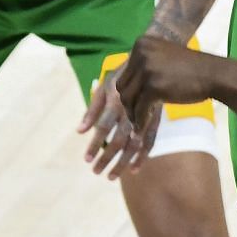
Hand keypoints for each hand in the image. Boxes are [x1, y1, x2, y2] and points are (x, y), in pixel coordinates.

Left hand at [79, 63, 163, 179]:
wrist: (155, 60)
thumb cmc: (125, 73)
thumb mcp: (107, 84)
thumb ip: (93, 108)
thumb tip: (79, 131)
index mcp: (115, 97)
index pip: (103, 126)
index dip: (94, 144)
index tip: (86, 159)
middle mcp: (131, 107)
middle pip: (118, 139)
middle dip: (106, 158)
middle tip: (95, 172)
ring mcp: (145, 114)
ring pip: (134, 144)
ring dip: (122, 162)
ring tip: (110, 176)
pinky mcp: (156, 118)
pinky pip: (150, 141)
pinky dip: (142, 156)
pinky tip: (134, 170)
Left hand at [116, 35, 233, 126]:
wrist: (213, 74)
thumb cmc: (190, 69)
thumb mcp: (162, 57)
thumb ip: (144, 66)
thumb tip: (124, 88)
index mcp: (141, 43)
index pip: (125, 73)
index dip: (129, 90)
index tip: (136, 103)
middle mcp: (141, 53)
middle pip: (122, 85)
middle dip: (128, 103)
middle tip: (136, 116)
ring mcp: (146, 69)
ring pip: (128, 98)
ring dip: (132, 114)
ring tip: (138, 123)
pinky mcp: (153, 86)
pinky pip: (140, 108)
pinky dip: (140, 121)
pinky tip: (142, 129)